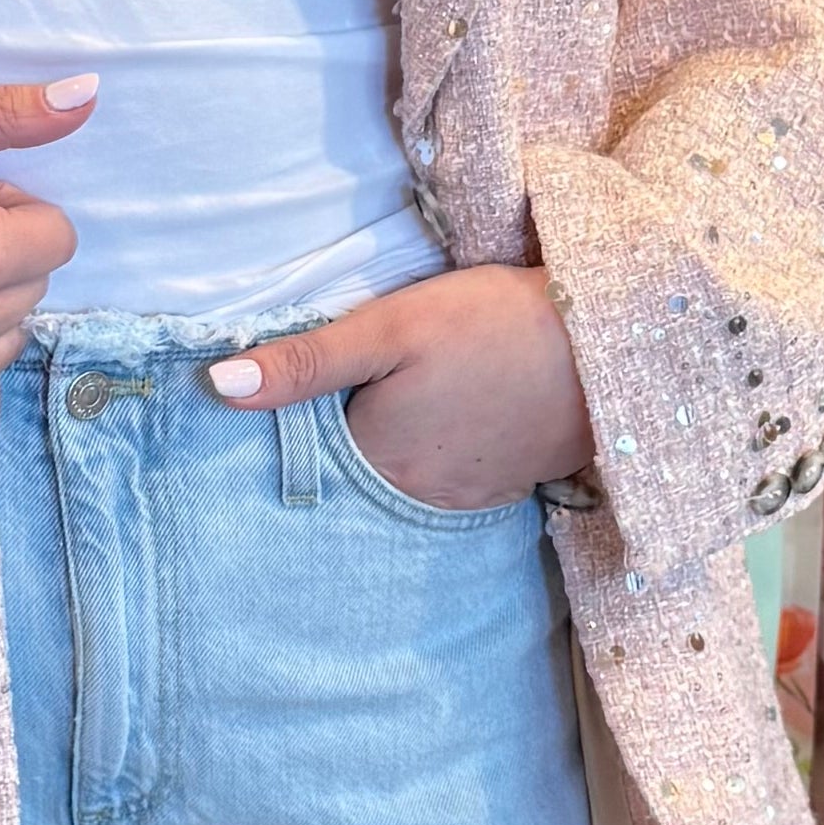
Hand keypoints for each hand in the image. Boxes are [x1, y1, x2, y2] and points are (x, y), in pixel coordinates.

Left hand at [211, 266, 588, 508]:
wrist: (605, 342)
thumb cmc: (492, 325)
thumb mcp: (389, 326)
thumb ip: (305, 362)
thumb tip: (217, 387)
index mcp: (373, 459)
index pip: (309, 449)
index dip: (303, 416)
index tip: (313, 383)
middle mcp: (412, 496)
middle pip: (355, 470)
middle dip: (347, 435)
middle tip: (369, 383)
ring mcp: (463, 499)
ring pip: (401, 477)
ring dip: (396, 448)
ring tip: (411, 399)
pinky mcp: (505, 489)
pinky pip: (448, 482)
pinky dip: (439, 456)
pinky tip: (450, 418)